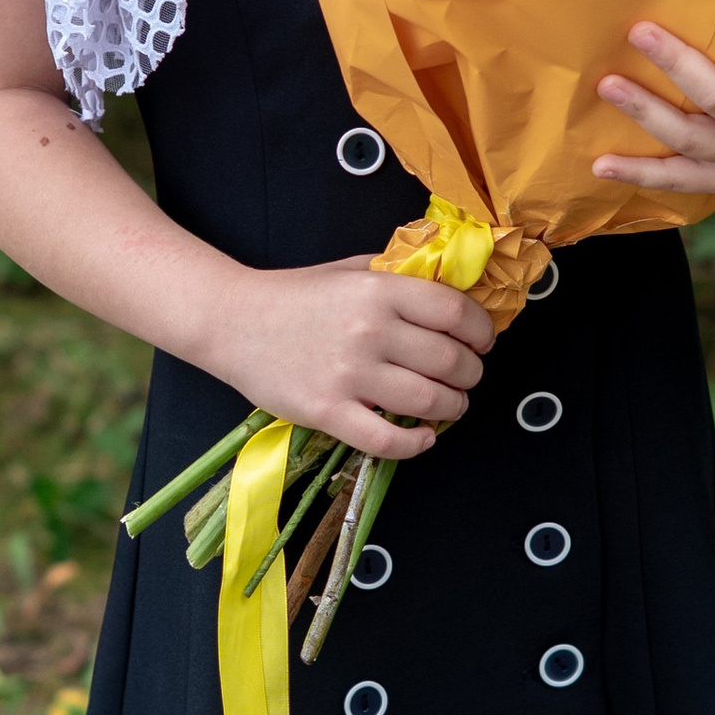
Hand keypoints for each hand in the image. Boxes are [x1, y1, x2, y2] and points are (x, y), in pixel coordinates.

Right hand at [211, 254, 495, 459]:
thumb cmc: (294, 295)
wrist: (232, 321)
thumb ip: (398, 277)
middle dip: (471, 373)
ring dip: (452, 407)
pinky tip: (424, 437)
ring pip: (429, 401)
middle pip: (450, 360)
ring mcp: (349, 375)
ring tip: (450, 405)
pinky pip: (387, 441)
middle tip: (466, 376)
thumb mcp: (350, 270)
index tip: (481, 341)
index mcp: (379, 291)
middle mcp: (369, 331)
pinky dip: (416, 444)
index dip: (481, 330)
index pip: (455, 312)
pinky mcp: (328, 412)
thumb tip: (451, 287)